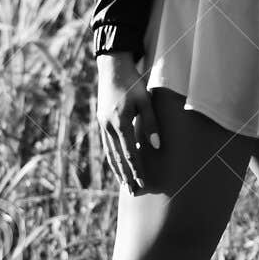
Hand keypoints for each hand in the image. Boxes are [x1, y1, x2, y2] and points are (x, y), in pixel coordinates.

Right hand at [96, 53, 161, 193]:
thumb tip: (157, 146)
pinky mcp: (101, 122)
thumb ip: (151, 124)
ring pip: (110, 153)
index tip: (143, 182)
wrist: (112, 67)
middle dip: (126, 176)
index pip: (129, 152)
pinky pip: (107, 145)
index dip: (137, 169)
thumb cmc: (133, 82)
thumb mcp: (145, 101)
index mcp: (120, 121)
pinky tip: (117, 166)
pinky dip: (112, 158)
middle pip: (118, 157)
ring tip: (125, 185)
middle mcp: (108, 126)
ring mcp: (102, 124)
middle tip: (133, 192)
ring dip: (118, 170)